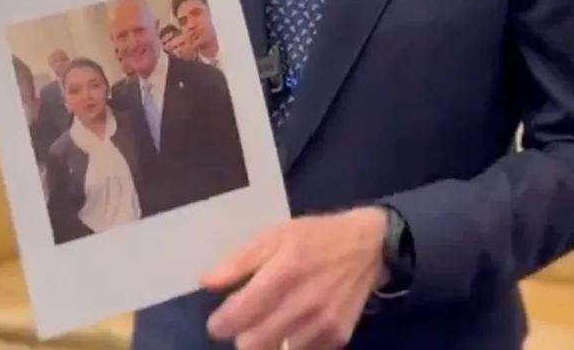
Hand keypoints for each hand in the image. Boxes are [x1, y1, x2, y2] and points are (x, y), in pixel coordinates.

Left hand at [201, 208, 387, 349]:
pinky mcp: (336, 338)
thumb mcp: (275, 235)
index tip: (219, 320)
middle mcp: (303, 303)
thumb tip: (205, 283)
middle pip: (252, 345)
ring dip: (268, 341)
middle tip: (247, 319)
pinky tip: (297, 323)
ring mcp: (322, 325)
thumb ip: (239, 261)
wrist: (368, 247)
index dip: (221, 323)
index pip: (239, 315)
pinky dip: (293, 343)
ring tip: (273, 319)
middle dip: (242, 335)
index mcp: (285, 271)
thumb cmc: (315, 237)